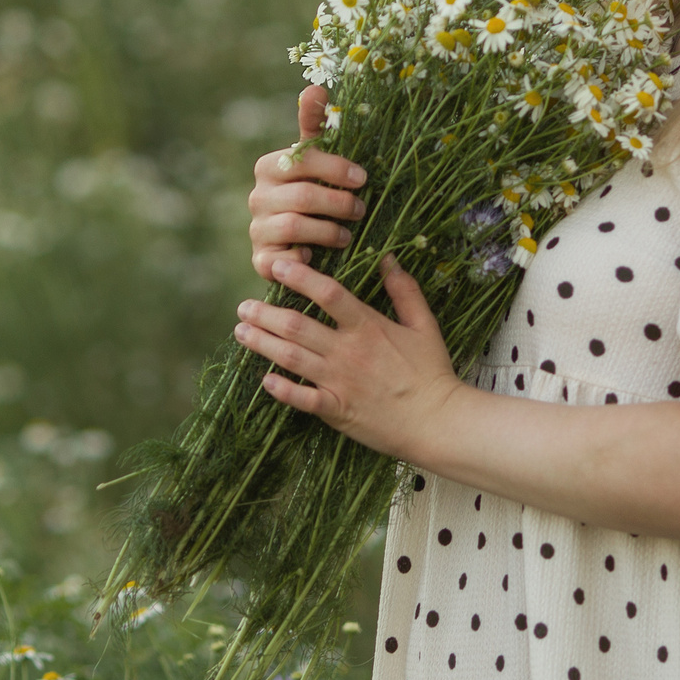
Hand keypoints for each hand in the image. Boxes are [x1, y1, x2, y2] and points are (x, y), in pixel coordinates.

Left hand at [237, 253, 461, 460]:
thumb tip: (387, 258)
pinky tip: (264, 380)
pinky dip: (282, 390)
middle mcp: (348, 352)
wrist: (438, 421)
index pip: (327, 293)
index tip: (276, 266)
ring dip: (263, 344)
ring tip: (241, 332)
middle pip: (297, 326)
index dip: (299, 277)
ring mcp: (340, 382)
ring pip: (292, 358)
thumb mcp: (424, 325)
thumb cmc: (432, 372)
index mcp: (368, 326)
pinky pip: (303, 399)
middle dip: (265, 313)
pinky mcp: (338, 410)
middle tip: (244, 305)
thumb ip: (404, 290)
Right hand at [244, 83, 364, 280]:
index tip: (364, 177)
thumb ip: (316, 126)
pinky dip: (304, 259)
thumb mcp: (317, 159)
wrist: (297, 241)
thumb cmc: (313, 190)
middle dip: (338, 203)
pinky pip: (282, 261)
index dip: (336, 168)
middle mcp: (257, 197)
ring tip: (348, 235)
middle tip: (362, 209)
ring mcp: (257, 230)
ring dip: (329, 231)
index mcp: (268, 166)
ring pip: (294, 227)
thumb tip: (314, 86)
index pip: (302, 160)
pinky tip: (319, 257)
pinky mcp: (262, 261)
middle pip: (302, 196)